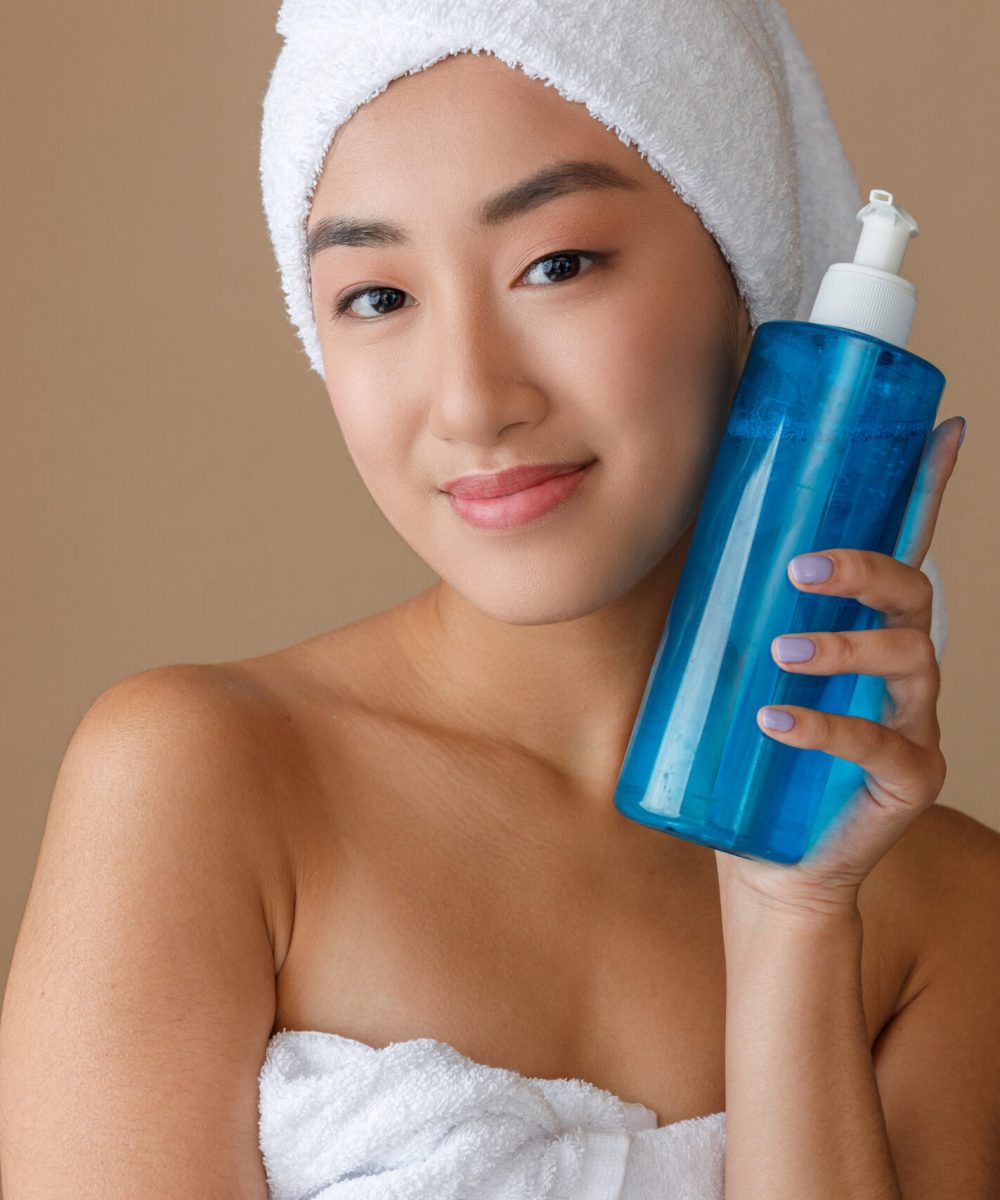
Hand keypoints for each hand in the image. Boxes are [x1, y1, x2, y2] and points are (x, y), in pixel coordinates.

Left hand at [714, 416, 965, 920]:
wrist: (766, 859)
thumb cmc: (753, 756)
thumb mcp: (741, 673)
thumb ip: (736, 619)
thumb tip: (695, 546)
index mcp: (866, 633)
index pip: (903, 551)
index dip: (928, 491)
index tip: (943, 430)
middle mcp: (903, 669)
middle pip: (915, 595)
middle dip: (867, 570)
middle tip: (804, 569)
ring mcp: (913, 723)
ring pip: (911, 660)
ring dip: (845, 647)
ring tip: (783, 654)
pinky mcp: (910, 778)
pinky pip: (882, 744)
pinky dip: (827, 726)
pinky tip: (777, 720)